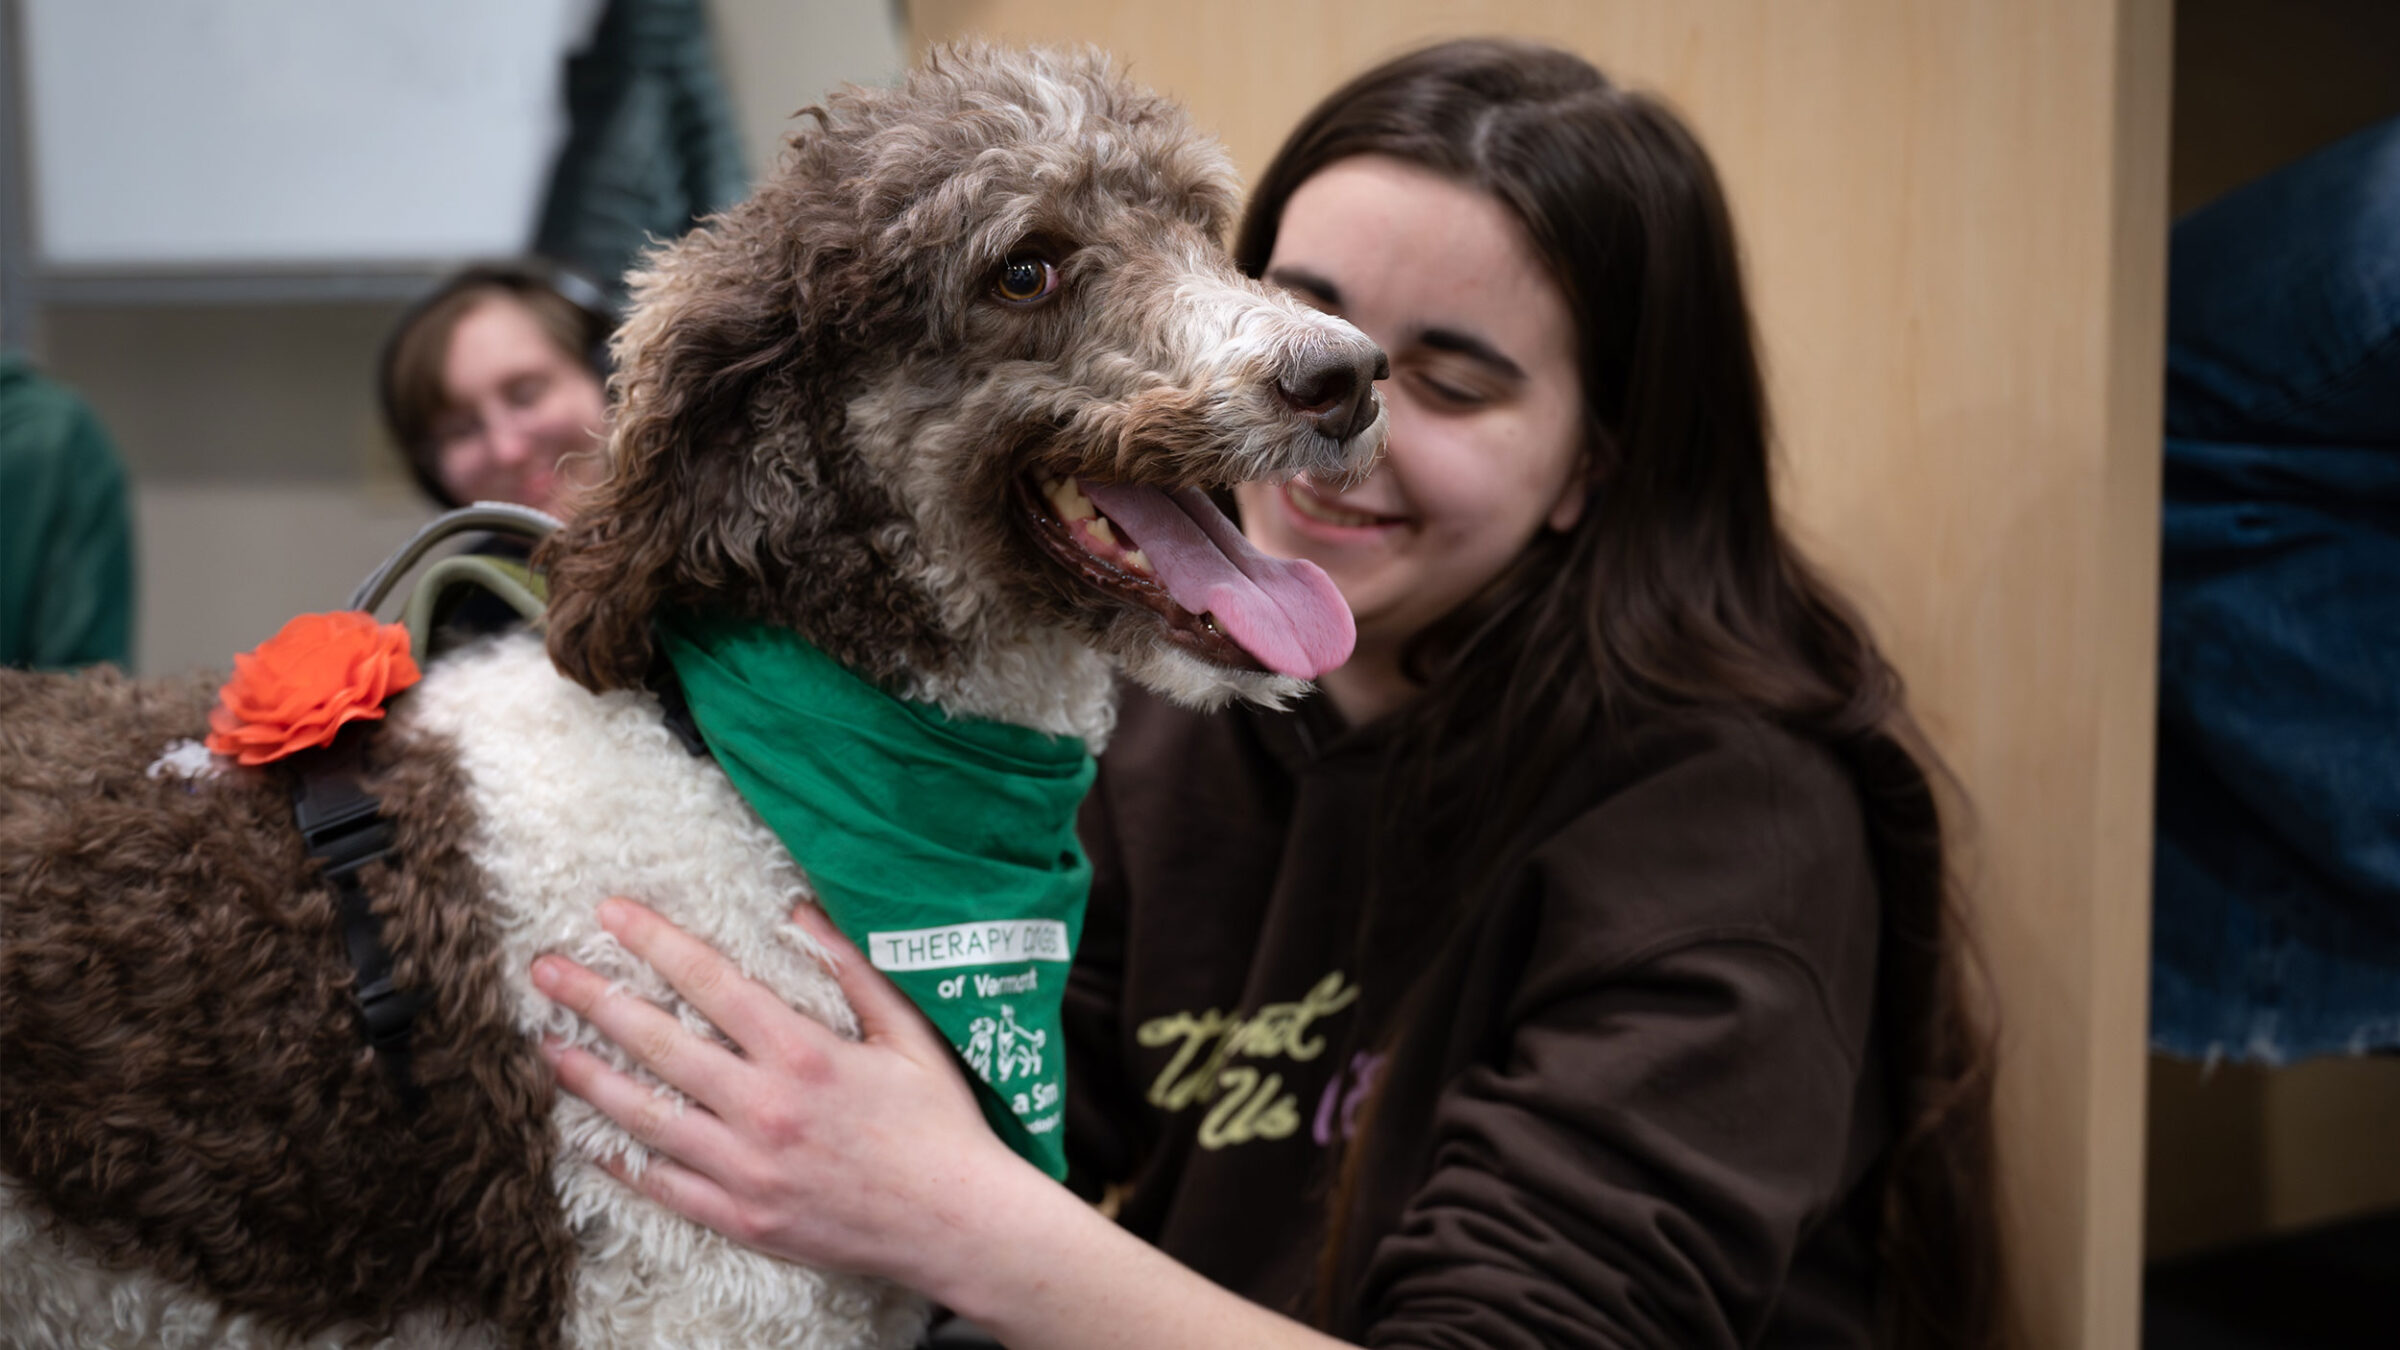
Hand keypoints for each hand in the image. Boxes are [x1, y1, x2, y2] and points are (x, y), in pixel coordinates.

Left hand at [531, 897, 1030, 1290]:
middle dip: (595, 1000)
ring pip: (645, 1116)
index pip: (710, 982)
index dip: (654, 941)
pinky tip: (589, 1138)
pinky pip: (665, 1187)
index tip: (609, 913)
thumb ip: (852, 970)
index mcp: (804, 1054)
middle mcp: (764, 1109)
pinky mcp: (743, 1218)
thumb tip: (799, 911)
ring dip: (589, 1077)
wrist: (958, 1225)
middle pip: (659, 1043)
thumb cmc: (940, 1124)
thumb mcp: (909, 1034)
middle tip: (544, 971)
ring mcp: (747, 1169)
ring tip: (547, 1047)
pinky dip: (622, 1161)